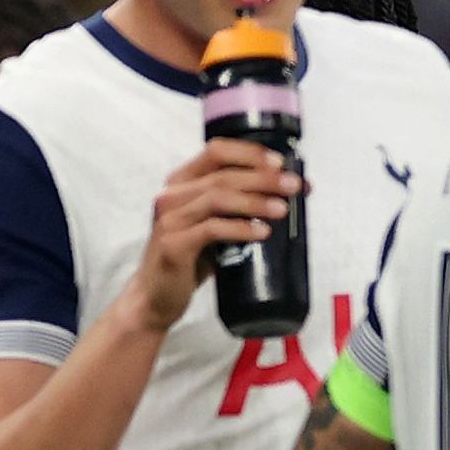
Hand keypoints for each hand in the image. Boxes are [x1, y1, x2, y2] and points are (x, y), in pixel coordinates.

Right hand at [121, 141, 296, 330]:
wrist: (154, 298)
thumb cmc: (189, 260)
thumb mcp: (211, 226)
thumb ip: (236, 208)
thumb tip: (284, 196)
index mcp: (180, 182)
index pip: (216, 151)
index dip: (250, 153)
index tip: (280, 163)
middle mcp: (171, 195)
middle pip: (223, 174)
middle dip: (263, 178)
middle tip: (294, 186)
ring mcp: (169, 219)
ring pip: (218, 197)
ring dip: (255, 201)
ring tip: (283, 209)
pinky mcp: (173, 244)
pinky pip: (212, 228)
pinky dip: (241, 228)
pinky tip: (262, 232)